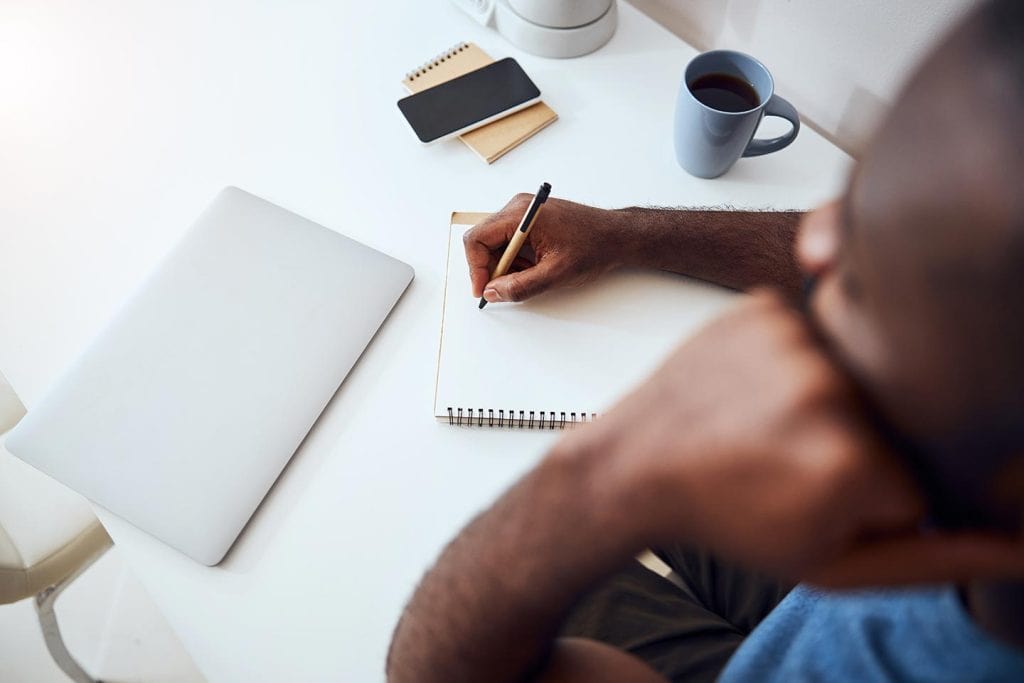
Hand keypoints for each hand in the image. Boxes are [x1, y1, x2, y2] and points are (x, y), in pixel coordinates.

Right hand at [464, 194, 630, 302]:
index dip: (475, 268)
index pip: (478, 239)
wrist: (617, 236)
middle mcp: (518, 207)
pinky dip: (515, 259)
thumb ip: (520, 286)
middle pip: (483, 240)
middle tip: (503, 289)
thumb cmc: (594, 246)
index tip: (483, 290)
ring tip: (528, 276)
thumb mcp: (555, 274)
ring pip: (495, 242)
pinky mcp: (531, 219)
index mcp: (521, 214)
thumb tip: (493, 292)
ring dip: (504, 265)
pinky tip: (534, 267)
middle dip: (490, 268)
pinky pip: (509, 240)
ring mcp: (524, 212)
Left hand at [557, 291, 1023, 585]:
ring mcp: (792, 338)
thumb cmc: (727, 519)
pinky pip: (813, 333)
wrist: (636, 465)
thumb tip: (1018, 548)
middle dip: (858, 449)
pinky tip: (756, 388)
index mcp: (851, 462)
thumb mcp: (826, 564)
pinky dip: (794, 361)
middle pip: (893, 422)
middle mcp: (830, 389)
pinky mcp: (764, 306)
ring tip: (768, 426)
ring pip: (858, 374)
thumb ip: (929, 559)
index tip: (815, 499)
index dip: (873, 501)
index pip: (919, 481)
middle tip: (788, 462)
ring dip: (829, 402)